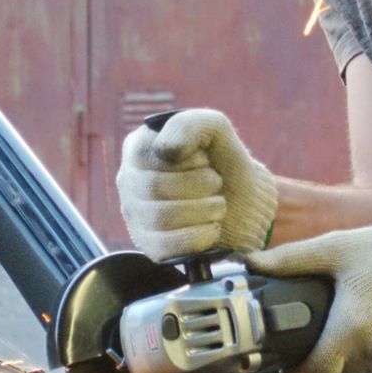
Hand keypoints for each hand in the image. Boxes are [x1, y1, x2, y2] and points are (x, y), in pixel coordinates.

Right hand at [115, 109, 278, 260]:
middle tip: (217, 184)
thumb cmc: (223, 162)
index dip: (185, 160)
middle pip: (153, 188)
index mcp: (138, 149)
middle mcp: (128, 181)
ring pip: (160, 218)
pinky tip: (212, 229)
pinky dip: (198, 238)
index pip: (145, 155)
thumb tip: (165, 150)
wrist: (243, 201)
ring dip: (203, 211)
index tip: (205, 160)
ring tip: (218, 205)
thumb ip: (189, 125)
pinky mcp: (148, 245)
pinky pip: (165, 247)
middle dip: (198, 186)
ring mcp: (135, 215)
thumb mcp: (213, 129)